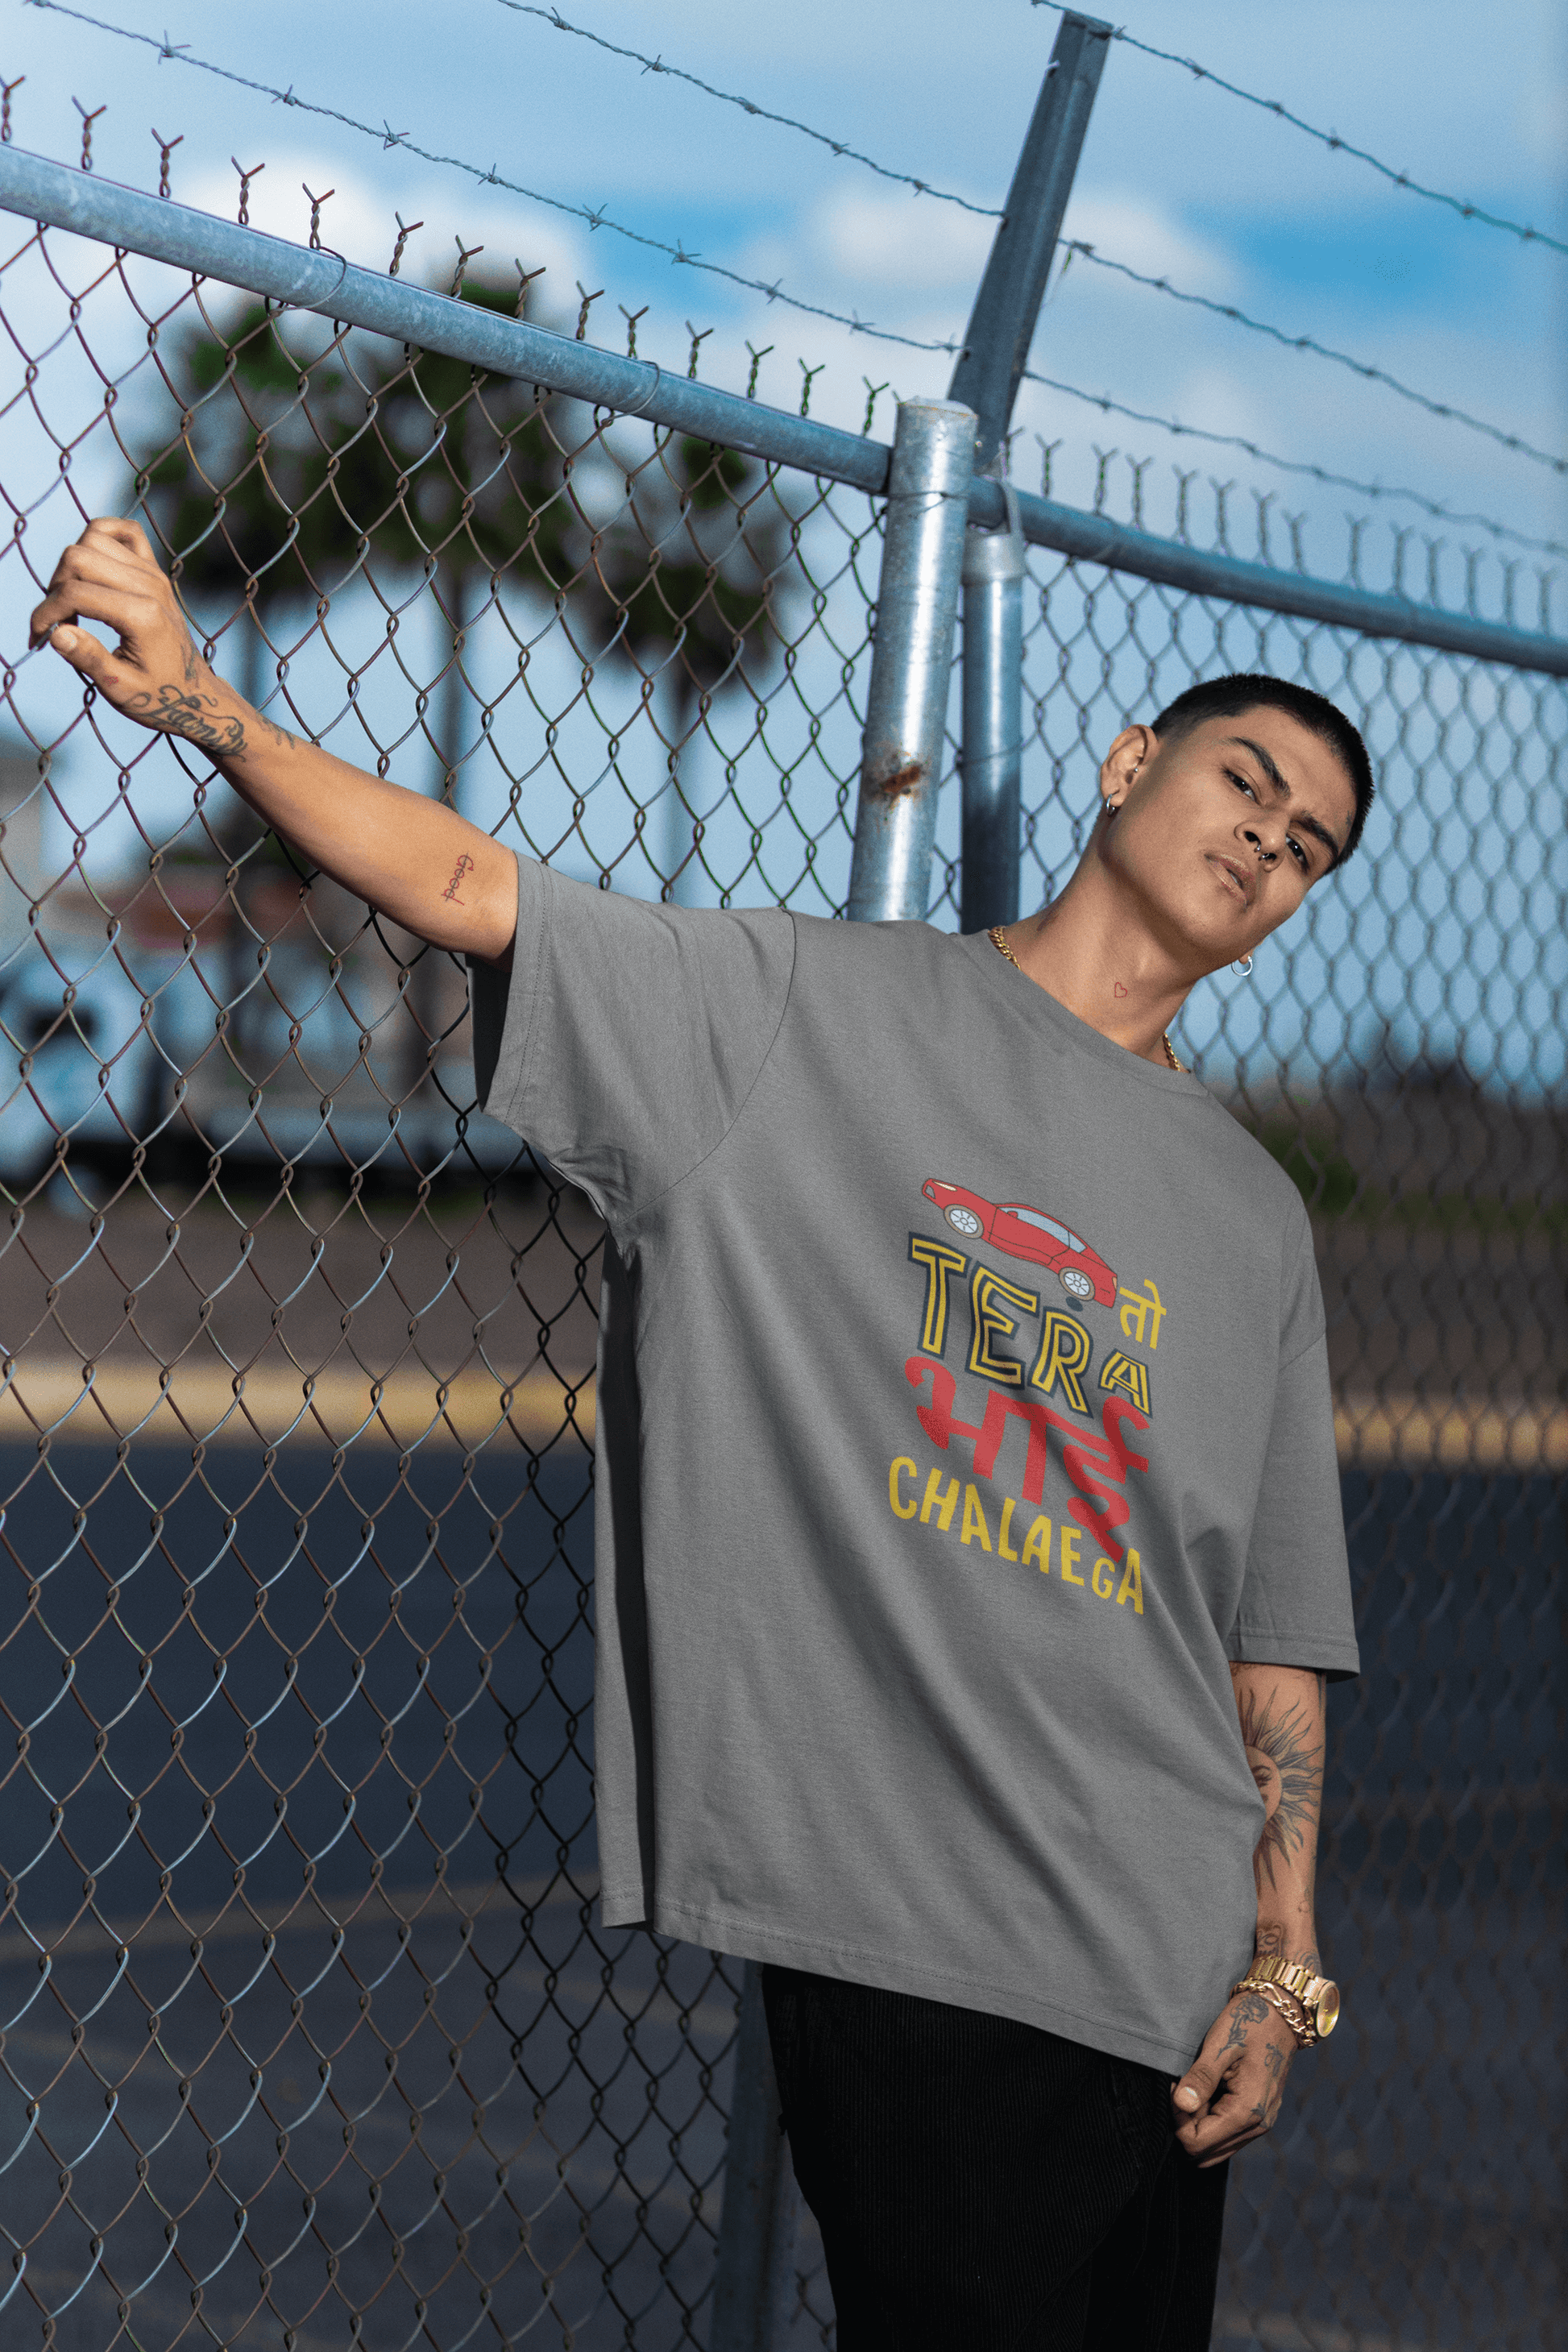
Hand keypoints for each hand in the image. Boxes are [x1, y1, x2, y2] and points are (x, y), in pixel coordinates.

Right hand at [30, 518, 258, 754]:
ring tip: (73, 599)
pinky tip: (93, 565)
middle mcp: (149, 586)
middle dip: (55, 587)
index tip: (39, 638)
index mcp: (141, 616)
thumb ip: (89, 659)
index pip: (75, 593)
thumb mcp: (121, 689)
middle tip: (59, 620)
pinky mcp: (155, 570)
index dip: (46, 613)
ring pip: (94, 537)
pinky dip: (102, 536)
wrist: (195, 693)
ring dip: (71, 564)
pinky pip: (126, 531)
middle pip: (78, 556)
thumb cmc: (158, 696)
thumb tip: (55, 632)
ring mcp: (154, 573)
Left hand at [1170, 1987, 1296, 2166]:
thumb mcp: (1219, 2045)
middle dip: (1187, 2125)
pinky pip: (1229, 2135)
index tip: (1177, 2087)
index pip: (1197, 2143)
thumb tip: (1180, 2105)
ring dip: (1200, 2124)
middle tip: (1184, 2088)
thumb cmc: (1249, 2022)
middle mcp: (1258, 2125)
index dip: (1178, 2119)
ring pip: (1217, 2148)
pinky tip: (1210, 2091)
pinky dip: (1213, 2120)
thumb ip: (1200, 2078)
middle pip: (1205, 2153)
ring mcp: (1262, 2123)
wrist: (1282, 2013)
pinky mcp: (1261, 2116)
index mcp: (1247, 2110)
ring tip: (1197, 2087)